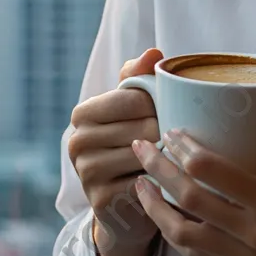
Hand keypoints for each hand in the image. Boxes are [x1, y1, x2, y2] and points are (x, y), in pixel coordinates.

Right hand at [68, 48, 163, 255]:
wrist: (126, 201)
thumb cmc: (134, 140)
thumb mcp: (133, 105)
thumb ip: (140, 75)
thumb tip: (153, 53)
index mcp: (83, 112)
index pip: (135, 98)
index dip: (161, 105)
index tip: (171, 112)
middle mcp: (77, 141)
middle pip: (143, 128)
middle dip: (166, 133)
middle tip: (178, 140)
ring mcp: (86, 173)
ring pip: (145, 156)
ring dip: (167, 158)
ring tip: (177, 157)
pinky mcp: (100, 200)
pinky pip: (144, 183)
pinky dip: (162, 181)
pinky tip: (168, 181)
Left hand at [132, 108, 255, 255]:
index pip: (213, 172)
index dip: (186, 150)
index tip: (172, 132)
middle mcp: (247, 228)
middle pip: (189, 198)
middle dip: (159, 170)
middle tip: (142, 146)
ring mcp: (236, 251)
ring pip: (181, 232)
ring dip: (154, 207)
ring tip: (138, 183)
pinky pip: (190, 252)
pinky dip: (170, 232)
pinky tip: (158, 214)